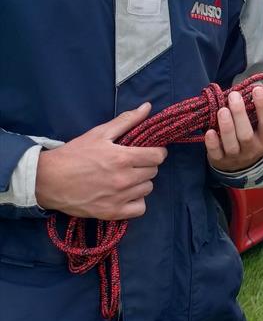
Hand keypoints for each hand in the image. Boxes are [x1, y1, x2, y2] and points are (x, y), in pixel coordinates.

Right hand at [35, 103, 166, 219]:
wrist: (48, 181)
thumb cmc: (74, 154)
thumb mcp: (100, 133)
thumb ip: (126, 120)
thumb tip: (147, 107)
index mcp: (122, 158)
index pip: (158, 156)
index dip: (156, 151)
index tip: (149, 151)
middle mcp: (124, 179)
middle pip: (153, 172)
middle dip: (146, 165)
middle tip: (133, 163)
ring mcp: (119, 198)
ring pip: (147, 189)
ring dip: (141, 182)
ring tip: (127, 177)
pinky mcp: (112, 213)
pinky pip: (140, 208)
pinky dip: (136, 201)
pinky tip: (126, 194)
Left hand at [205, 71, 262, 171]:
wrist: (242, 166)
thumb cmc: (254, 134)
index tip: (257, 89)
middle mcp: (252, 148)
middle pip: (246, 134)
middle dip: (240, 114)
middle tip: (233, 96)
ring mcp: (236, 156)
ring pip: (232, 144)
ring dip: (227, 126)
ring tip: (222, 110)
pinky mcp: (220, 160)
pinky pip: (216, 153)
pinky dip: (212, 143)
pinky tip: (209, 131)